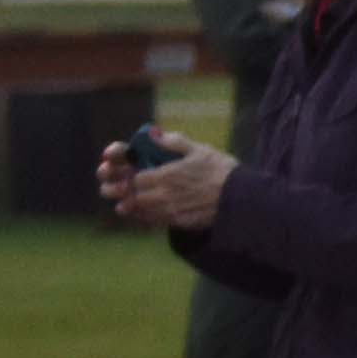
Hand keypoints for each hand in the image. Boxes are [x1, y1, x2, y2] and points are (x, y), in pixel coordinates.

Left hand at [103, 142, 228, 232]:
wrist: (242, 200)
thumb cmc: (222, 171)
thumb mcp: (201, 150)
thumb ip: (175, 143)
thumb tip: (154, 134)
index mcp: (167, 175)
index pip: (137, 177)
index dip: (127, 175)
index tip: (123, 172)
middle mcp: (164, 195)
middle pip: (135, 196)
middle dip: (123, 192)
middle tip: (114, 190)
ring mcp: (171, 211)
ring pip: (143, 211)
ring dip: (132, 207)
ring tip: (124, 206)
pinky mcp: (179, 223)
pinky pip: (156, 221)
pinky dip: (146, 218)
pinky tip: (145, 215)